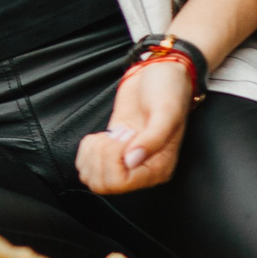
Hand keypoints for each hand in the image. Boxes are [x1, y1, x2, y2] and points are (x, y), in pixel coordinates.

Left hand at [75, 59, 191, 194]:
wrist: (159, 74)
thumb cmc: (169, 91)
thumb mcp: (165, 112)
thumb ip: (152, 139)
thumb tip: (131, 161)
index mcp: (159, 168)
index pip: (120, 183)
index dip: (112, 160)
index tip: (124, 137)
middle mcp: (142, 170)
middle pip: (102, 183)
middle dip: (101, 155)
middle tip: (116, 135)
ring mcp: (125, 161)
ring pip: (91, 176)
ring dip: (93, 152)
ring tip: (111, 134)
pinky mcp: (112, 150)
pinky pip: (88, 163)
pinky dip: (87, 149)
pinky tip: (102, 135)